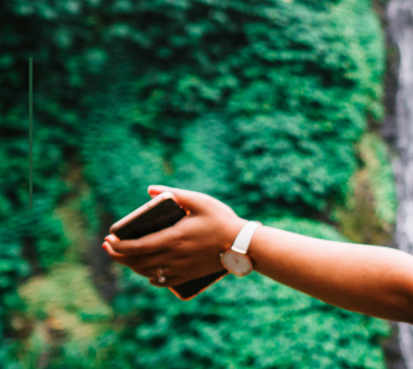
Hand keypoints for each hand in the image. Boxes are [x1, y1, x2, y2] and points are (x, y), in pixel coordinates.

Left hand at [103, 185, 247, 286]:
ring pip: (147, 272)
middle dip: (117, 256)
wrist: (243, 245)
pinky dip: (150, 277)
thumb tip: (150, 190)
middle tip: (109, 246)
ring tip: (125, 256)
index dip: (117, 246)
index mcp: (172, 239)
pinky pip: (162, 282)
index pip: (135, 247)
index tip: (108, 239)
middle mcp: (173, 257)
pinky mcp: (188, 276)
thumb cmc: (222, 221)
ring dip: (131, 265)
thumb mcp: (200, 201)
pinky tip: (147, 272)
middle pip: (136, 262)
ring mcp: (180, 269)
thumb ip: (174, 194)